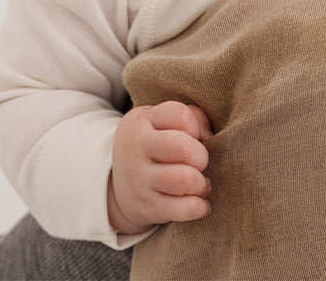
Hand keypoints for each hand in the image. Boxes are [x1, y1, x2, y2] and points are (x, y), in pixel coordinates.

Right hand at [108, 101, 211, 235]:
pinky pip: (182, 209)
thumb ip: (190, 117)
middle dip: (201, 155)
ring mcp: (141, 180)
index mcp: (142, 122)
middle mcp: (138, 148)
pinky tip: (201, 203)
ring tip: (201, 183)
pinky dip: (199, 207)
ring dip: (201, 183)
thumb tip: (209, 134)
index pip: (179, 115)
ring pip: (184, 180)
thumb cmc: (152, 145)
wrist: (116, 185)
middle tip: (199, 162)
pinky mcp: (148, 207)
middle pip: (182, 146)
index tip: (194, 136)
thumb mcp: (160, 122)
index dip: (195, 126)